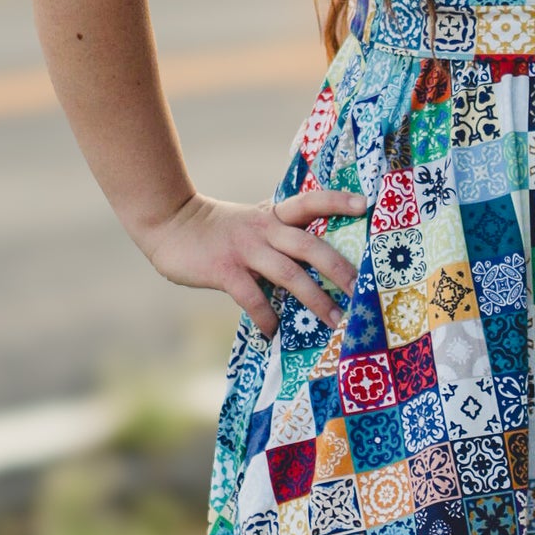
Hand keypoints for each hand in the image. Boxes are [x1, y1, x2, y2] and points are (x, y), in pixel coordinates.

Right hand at [141, 186, 366, 337]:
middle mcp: (265, 229)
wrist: (169, 223)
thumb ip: (280, 235)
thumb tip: (316, 262)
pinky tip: (273, 333)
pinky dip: (267, 318)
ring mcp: (245, 250)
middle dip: (339, 268)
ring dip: (315, 299)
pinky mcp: (225, 270)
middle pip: (310, 245)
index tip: (364, 205)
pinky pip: (253, 298)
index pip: (310, 201)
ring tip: (335, 320)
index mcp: (274, 215)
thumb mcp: (254, 222)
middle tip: (362, 290)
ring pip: (290, 274)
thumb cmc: (218, 229)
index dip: (337, 201)